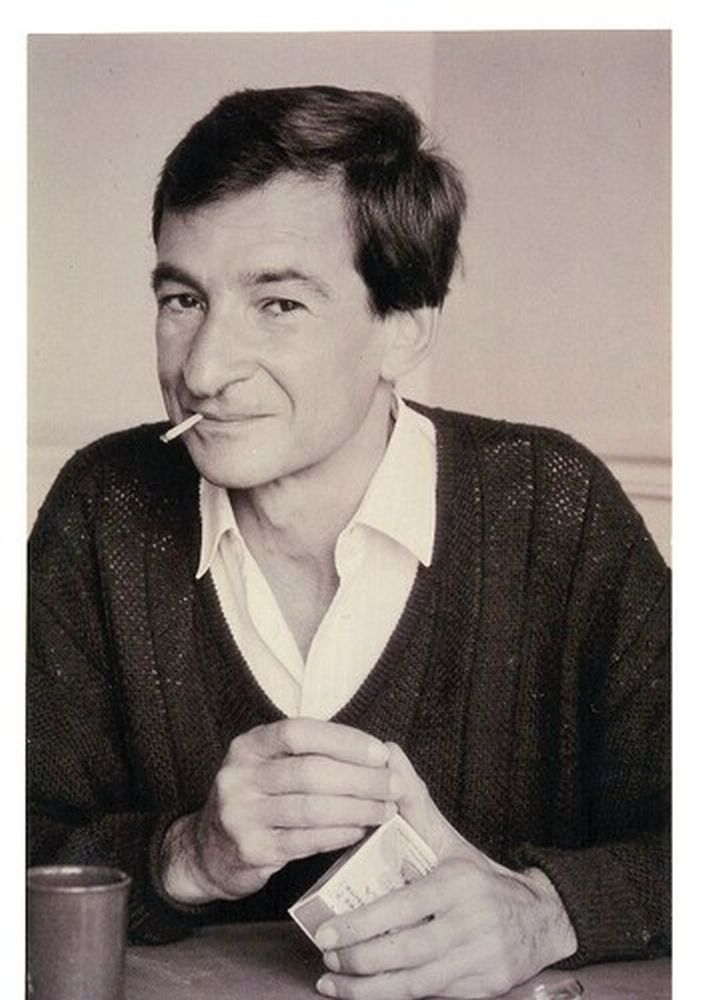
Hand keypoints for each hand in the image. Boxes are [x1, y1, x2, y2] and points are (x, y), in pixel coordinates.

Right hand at [160, 719, 396, 903]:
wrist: (207, 851)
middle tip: (395, 786)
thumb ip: (309, 756)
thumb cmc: (256, 800)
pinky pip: (305, 841)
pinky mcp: (251, 850)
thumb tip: (377, 755)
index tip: (381, 752)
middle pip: (310, 772)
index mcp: (248, 746)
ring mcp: (241, 815)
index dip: (344, 740)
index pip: (299, 732)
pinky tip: (360, 830)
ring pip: (311, 809)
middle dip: (360, 779)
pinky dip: (338, 835)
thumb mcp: (268, 767)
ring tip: (385, 810)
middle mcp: (239, 776)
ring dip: (357, 809)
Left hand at [313, 744, 576, 998]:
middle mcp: (470, 923)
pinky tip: (360, 995)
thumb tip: (385, 751)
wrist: (540, 919)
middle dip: (359, 958)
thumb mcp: (446, 838)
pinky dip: (391, 999)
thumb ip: (411, 799)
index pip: (404, 907)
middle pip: (406, 950)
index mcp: (457, 884)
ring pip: (415, 983)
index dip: (363, 924)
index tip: (326, 932)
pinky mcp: (483, 989)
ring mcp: (479, 960)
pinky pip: (430, 997)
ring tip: (332, 981)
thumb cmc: (476, 877)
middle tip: (325, 955)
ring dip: (367, 989)